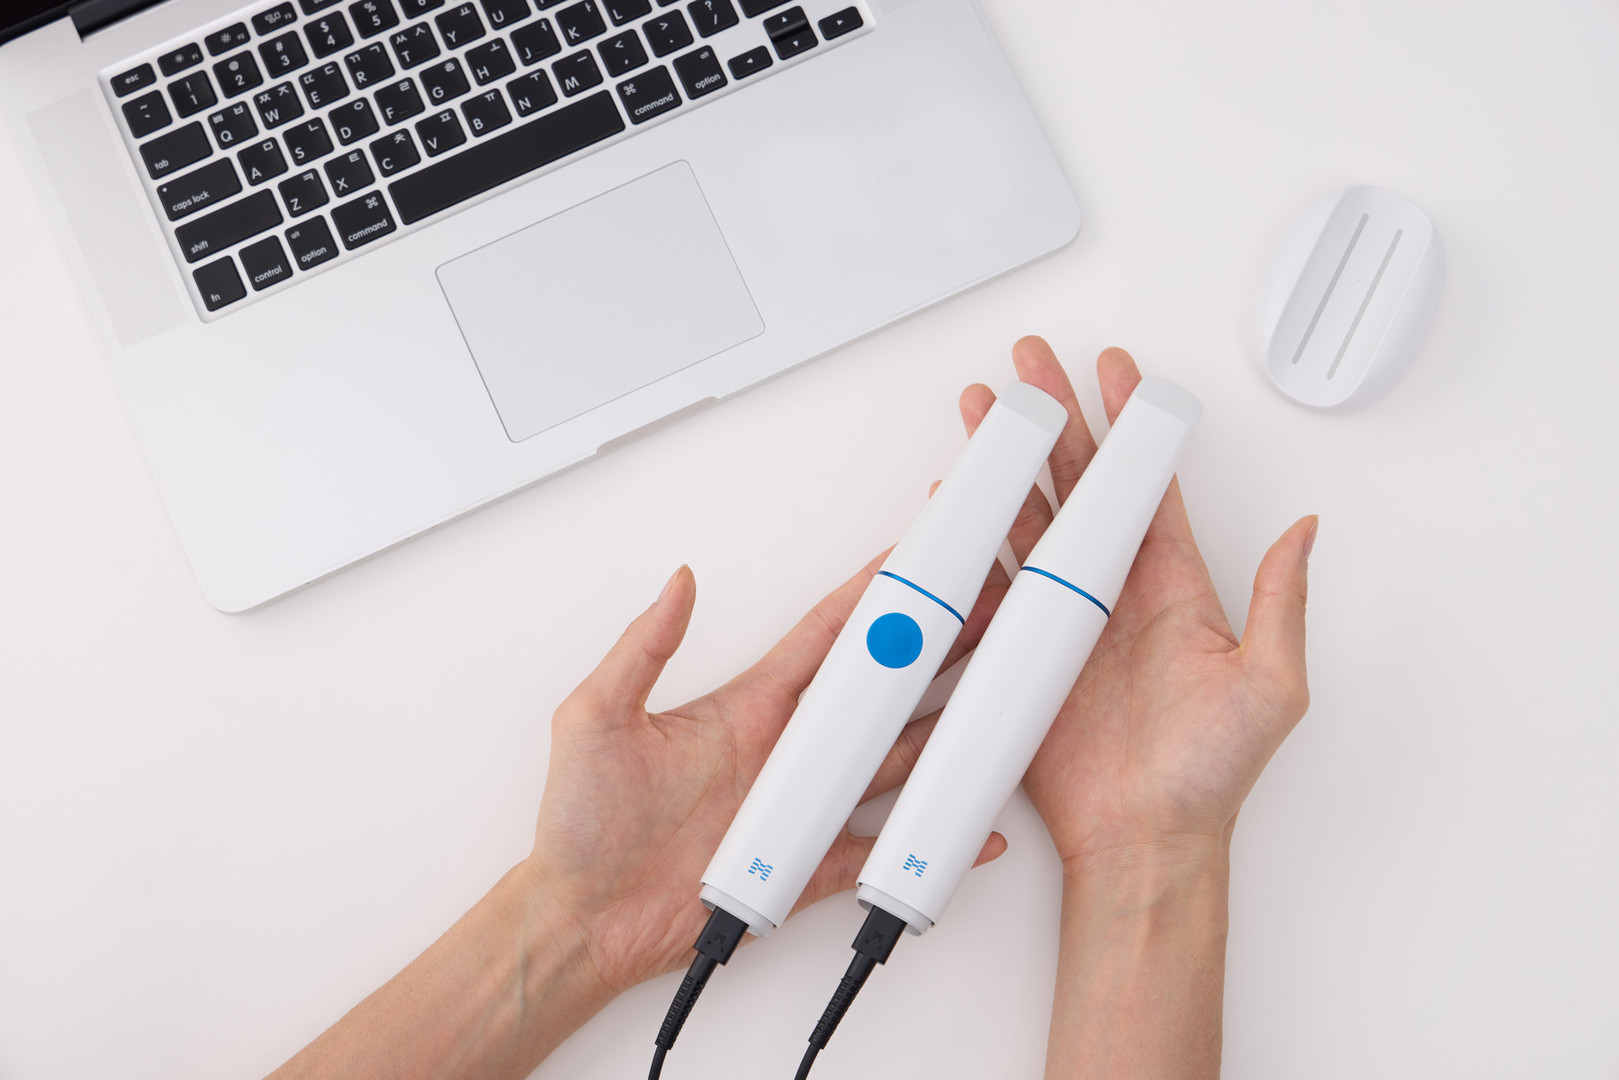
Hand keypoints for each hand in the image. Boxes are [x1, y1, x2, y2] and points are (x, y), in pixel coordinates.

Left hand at [528, 554, 1009, 998]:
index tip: (910, 561)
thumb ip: (642, 649)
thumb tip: (674, 583)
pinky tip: (962, 827)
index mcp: (746, 708)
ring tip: (993, 701)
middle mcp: (783, 751)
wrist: (580, 919)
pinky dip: (921, 843)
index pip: (822, 638)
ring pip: (892, 761)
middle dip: (933, 650)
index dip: (868, 597)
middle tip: (981, 615)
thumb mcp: (596, 717)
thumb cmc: (580, 824)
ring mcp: (800, 807)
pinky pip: (876, 852)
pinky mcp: (805, 866)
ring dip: (943, 732)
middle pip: (876, 691)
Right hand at [958, 338, 1314, 868]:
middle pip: (1078, 485)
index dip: (1131, 425)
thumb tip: (1308, 531)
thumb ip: (1280, 600)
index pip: (1146, 484)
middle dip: (1055, 420)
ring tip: (986, 415)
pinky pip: (991, 586)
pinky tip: (958, 503)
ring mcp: (1064, 620)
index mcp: (1172, 586)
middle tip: (1032, 367)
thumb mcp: (1270, 683)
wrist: (1144, 840)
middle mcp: (1115, 593)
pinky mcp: (1022, 653)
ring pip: (1029, 521)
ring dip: (1007, 466)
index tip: (1118, 373)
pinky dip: (971, 542)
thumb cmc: (1210, 774)